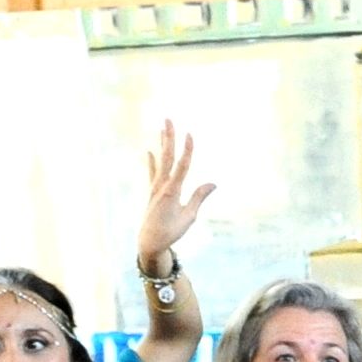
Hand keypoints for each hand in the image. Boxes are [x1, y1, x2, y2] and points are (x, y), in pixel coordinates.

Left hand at [135, 120, 214, 272]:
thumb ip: (198, 197)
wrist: (149, 241)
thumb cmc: (171, 231)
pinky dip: (152, 161)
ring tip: (163, 129)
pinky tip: (150, 151)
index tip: (190, 134)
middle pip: (167, 156)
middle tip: (168, 119)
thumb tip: (212, 183)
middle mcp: (161, 185)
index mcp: (172, 191)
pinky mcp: (152, 191)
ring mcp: (155, 187)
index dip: (187, 149)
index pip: (182, 166)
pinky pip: (153, 172)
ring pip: (160, 161)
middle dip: (169, 137)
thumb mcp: (189, 216)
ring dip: (162, 144)